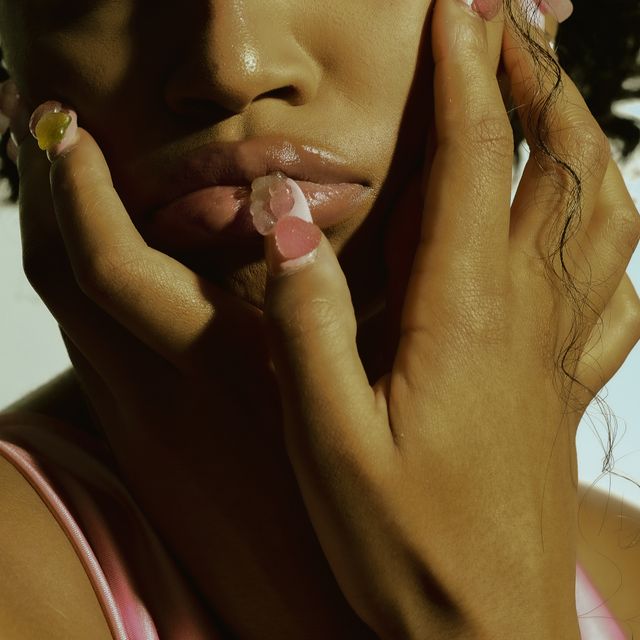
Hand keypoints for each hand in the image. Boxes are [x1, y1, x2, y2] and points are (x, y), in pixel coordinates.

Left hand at [5, 93, 375, 639]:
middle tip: (43, 127)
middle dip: (44, 191)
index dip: (74, 186)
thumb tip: (286, 220)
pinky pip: (92, 347)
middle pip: (59, 271)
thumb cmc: (346, 497)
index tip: (66, 126)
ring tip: (65, 177)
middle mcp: (152, 387)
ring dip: (59, 233)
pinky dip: (89, 292)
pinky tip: (115, 263)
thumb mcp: (339, 385)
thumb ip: (311, 300)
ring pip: (66, 307)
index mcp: (213, 363)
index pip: (106, 261)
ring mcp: (137, 420)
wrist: (306, 603)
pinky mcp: (141, 447)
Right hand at [256, 1, 639, 637]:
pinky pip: (617, 288)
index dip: (466, 74)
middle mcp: (526, 317)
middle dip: (533, 78)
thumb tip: (285, 222)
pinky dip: (610, 233)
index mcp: (466, 318)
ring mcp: (557, 350)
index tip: (456, 7)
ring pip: (603, 212)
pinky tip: (588, 223)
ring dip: (581, 137)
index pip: (476, 161)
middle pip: (558, 163)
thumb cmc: (405, 548)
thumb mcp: (327, 441)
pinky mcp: (563, 385)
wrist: (486, 633)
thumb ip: (306, 326)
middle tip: (503, 23)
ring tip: (550, 98)